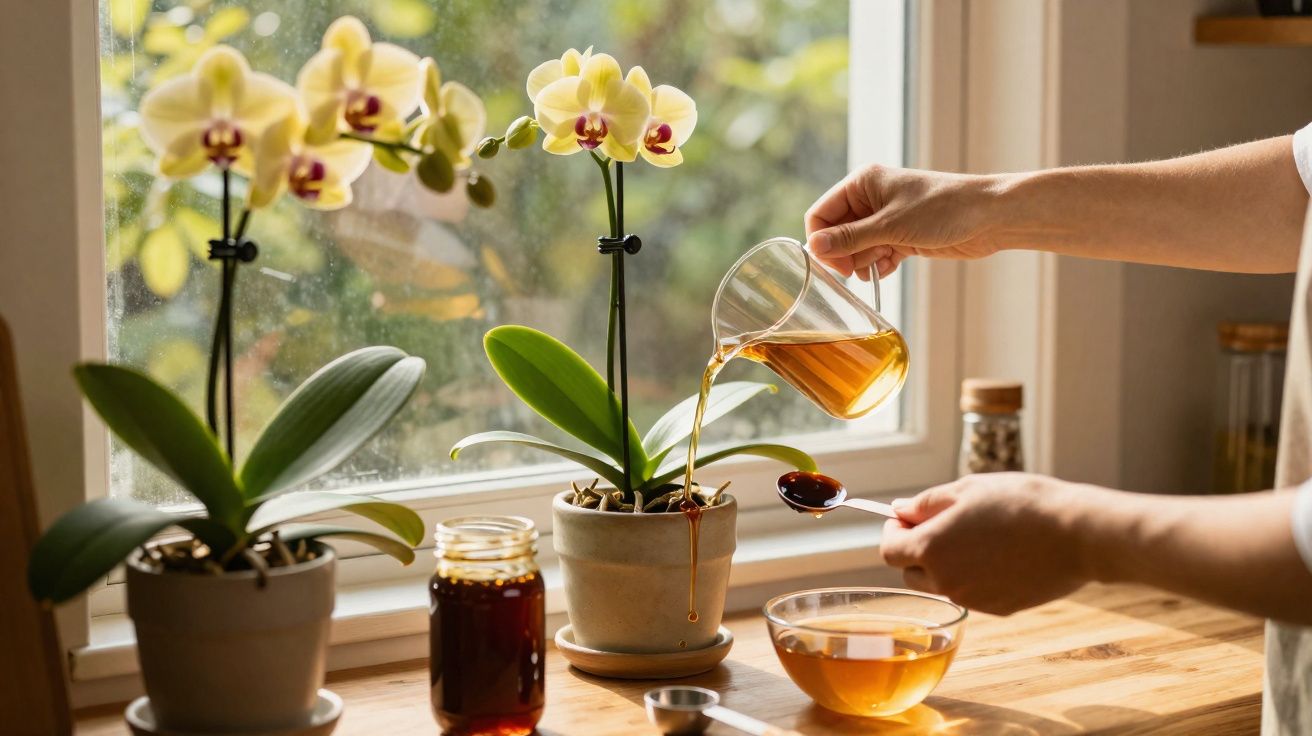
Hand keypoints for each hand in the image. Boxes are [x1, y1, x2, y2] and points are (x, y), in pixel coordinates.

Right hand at [804, 165, 1006, 278]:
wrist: (990, 217)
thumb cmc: (944, 209)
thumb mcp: (891, 225)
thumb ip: (850, 238)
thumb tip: (813, 248)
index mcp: (862, 183)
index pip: (821, 214)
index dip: (823, 242)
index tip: (837, 265)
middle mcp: (870, 199)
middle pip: (836, 234)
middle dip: (846, 254)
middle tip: (861, 268)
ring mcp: (885, 218)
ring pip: (855, 248)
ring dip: (863, 261)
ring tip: (884, 262)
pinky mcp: (900, 236)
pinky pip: (874, 254)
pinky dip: (878, 265)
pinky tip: (892, 265)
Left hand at [880, 473, 1092, 614]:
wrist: (1076, 535)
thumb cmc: (1021, 504)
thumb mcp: (966, 490)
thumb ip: (926, 504)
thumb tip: (900, 511)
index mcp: (932, 549)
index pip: (889, 550)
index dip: (893, 531)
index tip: (906, 517)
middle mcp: (946, 581)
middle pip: (911, 571)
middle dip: (916, 548)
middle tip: (939, 523)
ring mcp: (973, 599)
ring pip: (941, 584)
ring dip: (944, 563)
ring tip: (974, 535)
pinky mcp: (998, 608)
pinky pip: (971, 592)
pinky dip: (973, 576)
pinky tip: (998, 553)